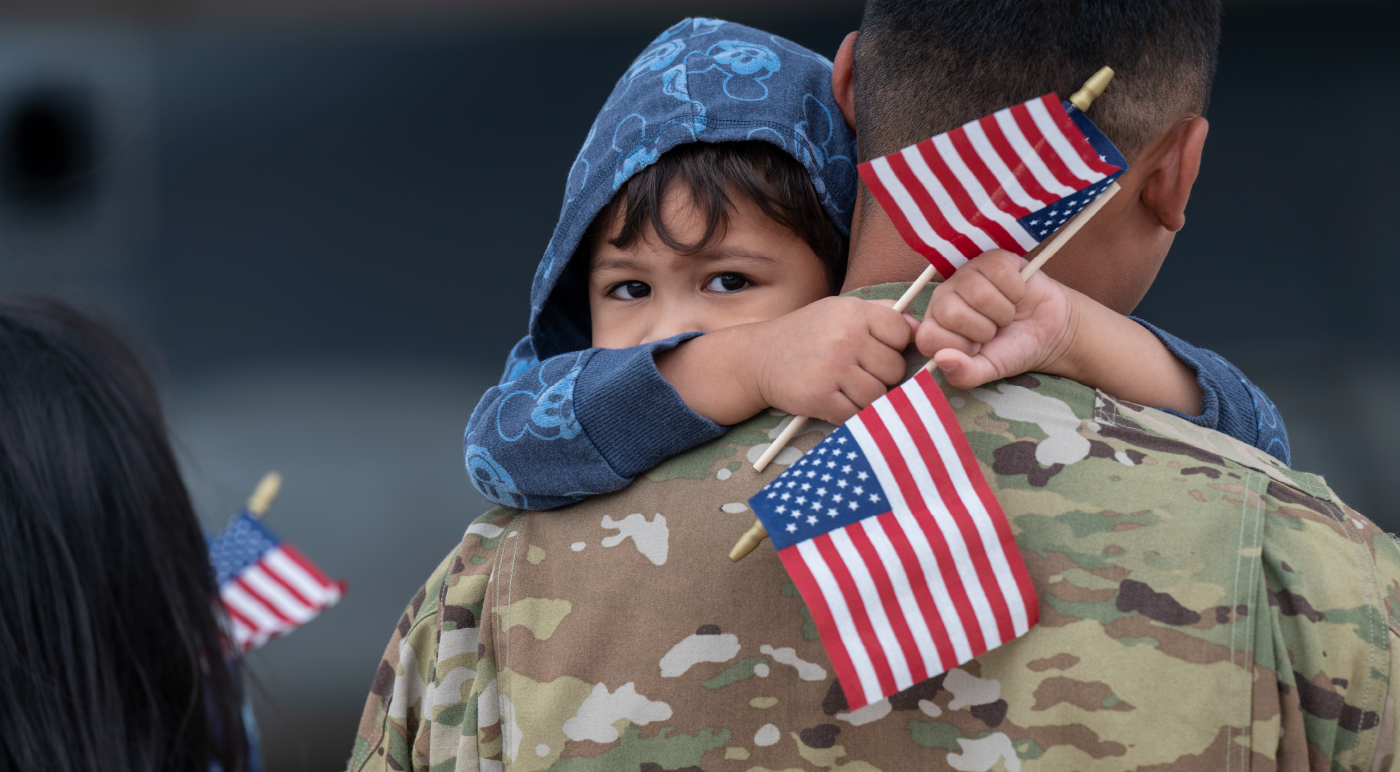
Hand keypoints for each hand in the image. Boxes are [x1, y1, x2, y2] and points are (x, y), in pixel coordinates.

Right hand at [746, 296, 917, 424]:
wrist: (758, 356)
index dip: (893, 346)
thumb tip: (920, 328)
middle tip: (856, 372)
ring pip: (877, 395)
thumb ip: (881, 314)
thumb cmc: (807, 334)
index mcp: (853, 312)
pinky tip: (833, 400)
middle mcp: (844, 337)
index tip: (874, 350)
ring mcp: (832, 368)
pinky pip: (856, 414)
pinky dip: (849, 413)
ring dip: (865, 397)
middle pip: (894, 369)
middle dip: (880, 375)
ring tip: (844, 387)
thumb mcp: (840, 310)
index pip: (902, 334)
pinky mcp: (820, 397)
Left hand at [916, 250, 1077, 389]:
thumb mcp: (987, 370)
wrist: (1048, 331)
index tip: (976, 349)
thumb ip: (963, 374)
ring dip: (1002, 312)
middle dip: (983, 330)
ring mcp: (966, 274)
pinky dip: (1016, 291)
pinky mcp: (991, 259)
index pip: (928, 337)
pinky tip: (1017, 296)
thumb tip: (942, 359)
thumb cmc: (1011, 349)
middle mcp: (944, 297)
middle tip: (994, 330)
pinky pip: (1000, 273)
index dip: (958, 347)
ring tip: (1005, 315)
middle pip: (952, 314)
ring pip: (978, 293)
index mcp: (935, 325)